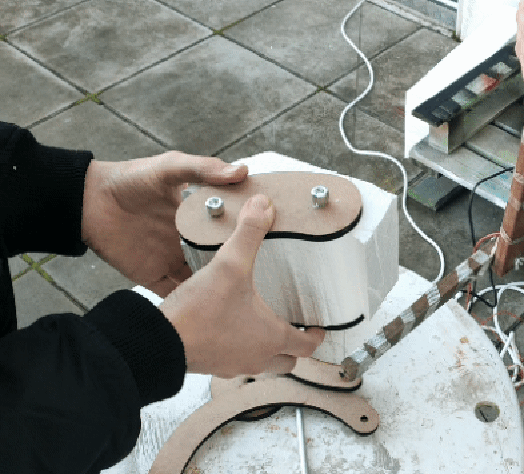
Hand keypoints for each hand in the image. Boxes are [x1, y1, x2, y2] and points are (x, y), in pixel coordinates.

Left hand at [81, 151, 248, 296]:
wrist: (88, 202)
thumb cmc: (130, 179)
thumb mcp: (170, 167)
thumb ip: (203, 169)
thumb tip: (241, 171)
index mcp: (197, 217)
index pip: (229, 230)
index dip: (248, 237)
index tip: (274, 243)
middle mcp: (188, 240)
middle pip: (220, 260)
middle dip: (237, 269)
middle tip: (264, 280)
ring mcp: (172, 260)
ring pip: (201, 281)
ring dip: (215, 290)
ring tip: (240, 300)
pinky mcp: (153, 276)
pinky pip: (174, 294)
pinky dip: (187, 304)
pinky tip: (205, 311)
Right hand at [159, 194, 325, 376]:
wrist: (158, 341)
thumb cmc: (199, 312)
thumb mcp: (230, 264)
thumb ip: (249, 233)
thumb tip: (263, 206)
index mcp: (270, 337)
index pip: (307, 346)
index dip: (316, 336)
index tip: (318, 327)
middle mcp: (255, 357)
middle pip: (288, 362)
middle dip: (293, 347)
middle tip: (294, 327)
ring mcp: (232, 365)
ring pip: (262, 365)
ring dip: (267, 350)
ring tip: (261, 324)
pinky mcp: (211, 364)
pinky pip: (235, 362)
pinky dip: (239, 349)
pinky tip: (228, 326)